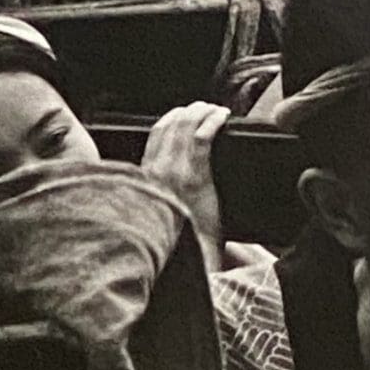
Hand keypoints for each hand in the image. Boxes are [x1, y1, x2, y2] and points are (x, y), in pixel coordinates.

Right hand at [139, 101, 229, 262]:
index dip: (170, 119)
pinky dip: (212, 121)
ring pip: (184, 125)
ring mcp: (175, 172)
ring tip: (214, 109)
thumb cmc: (178, 243)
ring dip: (201, 111)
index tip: (182, 113)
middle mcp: (156, 171)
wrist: (186, 261)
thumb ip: (162, 198)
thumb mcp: (160, 216)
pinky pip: (202, 137)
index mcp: (147, 179)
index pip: (154, 135)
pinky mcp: (194, 176)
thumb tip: (170, 186)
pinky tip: (222, 117)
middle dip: (189, 110)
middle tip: (204, 107)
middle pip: (169, 125)